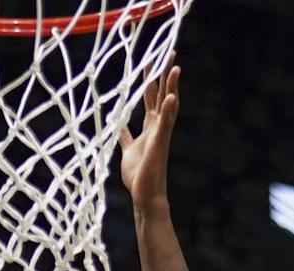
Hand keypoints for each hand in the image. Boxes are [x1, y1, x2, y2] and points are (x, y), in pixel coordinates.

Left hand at [118, 64, 179, 210]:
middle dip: (165, 74)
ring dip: (172, 86)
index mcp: (149, 127)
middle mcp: (157, 128)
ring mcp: (160, 135)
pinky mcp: (159, 144)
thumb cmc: (138, 176)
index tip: (151, 61)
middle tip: (170, 52)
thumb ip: (125, 135)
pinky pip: (165, 125)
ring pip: (168, 105)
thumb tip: (119, 125)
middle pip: (162, 94)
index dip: (151, 79)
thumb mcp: (127, 149)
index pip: (152, 97)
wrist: (144, 195)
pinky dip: (168, 111)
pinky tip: (170, 97)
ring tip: (175, 67)